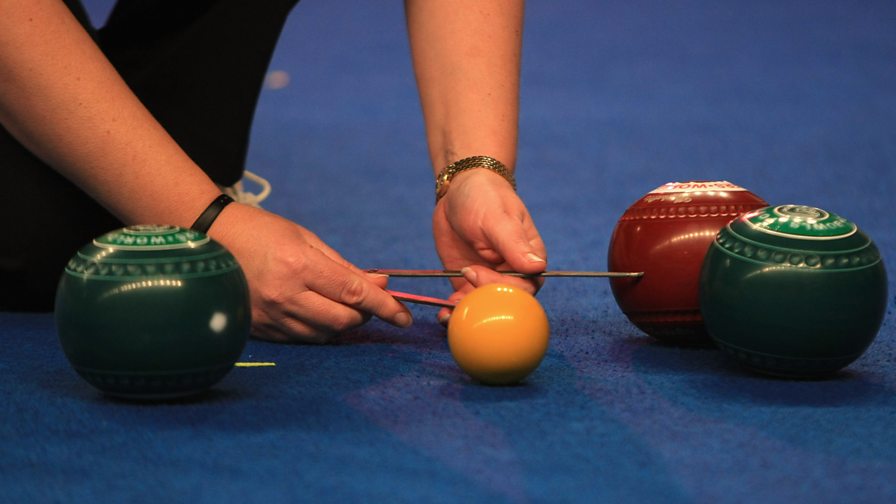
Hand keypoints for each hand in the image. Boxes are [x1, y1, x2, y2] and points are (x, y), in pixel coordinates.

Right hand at [210, 204, 412, 342]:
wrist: (209, 240)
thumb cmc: (262, 232)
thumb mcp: (306, 239)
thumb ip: (344, 266)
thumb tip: (380, 284)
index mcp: (299, 266)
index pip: (353, 293)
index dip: (384, 307)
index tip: (404, 317)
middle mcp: (285, 296)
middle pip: (343, 320)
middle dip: (364, 315)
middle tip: (367, 302)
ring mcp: (271, 316)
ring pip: (325, 334)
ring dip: (342, 323)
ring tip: (338, 303)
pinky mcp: (261, 330)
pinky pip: (303, 338)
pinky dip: (319, 329)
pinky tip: (316, 311)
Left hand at [432, 169, 546, 322]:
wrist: (459, 190)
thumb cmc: (485, 197)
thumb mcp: (497, 218)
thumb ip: (514, 244)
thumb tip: (537, 267)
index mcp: (529, 258)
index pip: (524, 287)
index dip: (500, 287)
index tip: (474, 273)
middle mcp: (512, 273)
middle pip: (505, 302)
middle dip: (483, 307)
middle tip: (458, 301)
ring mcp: (490, 278)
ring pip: (485, 306)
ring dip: (468, 314)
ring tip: (448, 316)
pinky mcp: (469, 281)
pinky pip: (466, 301)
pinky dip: (456, 310)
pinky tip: (444, 314)